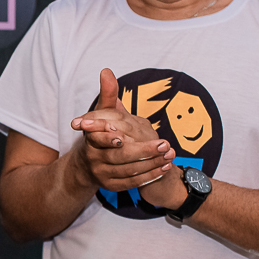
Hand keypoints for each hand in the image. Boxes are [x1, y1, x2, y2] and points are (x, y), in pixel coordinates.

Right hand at [70, 68, 174, 191]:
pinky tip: (163, 168)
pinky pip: (132, 183)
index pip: (99, 139)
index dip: (110, 138)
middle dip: (143, 151)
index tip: (124, 137)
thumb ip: (108, 94)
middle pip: (119, 157)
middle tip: (165, 144)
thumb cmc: (101, 133)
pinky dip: (149, 176)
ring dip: (151, 164)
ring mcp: (102, 174)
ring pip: (129, 171)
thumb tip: (107, 71)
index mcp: (90, 140)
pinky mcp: (111, 187)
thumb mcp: (102, 113)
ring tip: (170, 155)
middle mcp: (93, 159)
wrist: (89, 165)